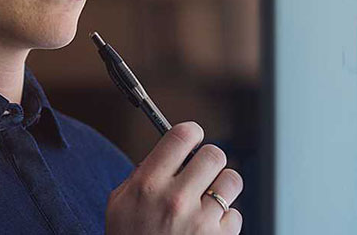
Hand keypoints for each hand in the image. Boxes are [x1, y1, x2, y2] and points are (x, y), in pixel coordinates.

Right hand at [106, 121, 243, 233]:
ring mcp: (200, 221)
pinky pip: (235, 214)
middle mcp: (175, 199)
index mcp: (148, 184)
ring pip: (232, 180)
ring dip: (223, 187)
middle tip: (202, 170)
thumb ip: (143, 173)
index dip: (192, 132)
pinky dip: (225, 220)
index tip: (193, 136)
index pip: (181, 136)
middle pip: (214, 154)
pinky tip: (208, 227)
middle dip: (209, 160)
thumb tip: (171, 150)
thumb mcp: (120, 203)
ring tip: (209, 198)